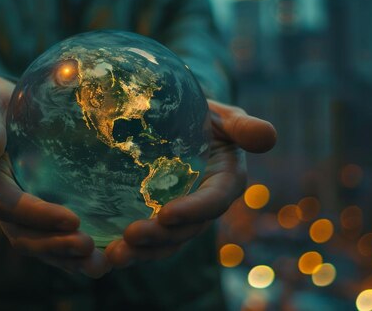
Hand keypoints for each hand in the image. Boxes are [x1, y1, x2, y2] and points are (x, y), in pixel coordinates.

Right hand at [0, 77, 110, 277]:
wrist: (4, 112)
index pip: (9, 205)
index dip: (39, 216)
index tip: (73, 219)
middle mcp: (0, 204)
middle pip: (24, 236)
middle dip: (56, 246)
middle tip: (90, 248)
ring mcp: (18, 214)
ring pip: (39, 246)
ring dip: (67, 259)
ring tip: (100, 264)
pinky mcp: (37, 215)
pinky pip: (52, 240)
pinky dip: (73, 254)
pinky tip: (104, 257)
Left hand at [105, 100, 276, 266]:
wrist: (177, 119)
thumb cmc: (203, 115)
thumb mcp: (224, 116)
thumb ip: (243, 127)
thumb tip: (268, 136)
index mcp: (225, 182)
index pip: (213, 201)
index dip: (193, 211)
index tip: (166, 214)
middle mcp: (203, 205)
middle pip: (185, 229)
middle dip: (159, 237)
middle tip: (129, 238)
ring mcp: (179, 214)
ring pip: (164, 241)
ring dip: (140, 251)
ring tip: (113, 255)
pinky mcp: (155, 216)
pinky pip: (145, 236)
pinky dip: (127, 247)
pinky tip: (103, 251)